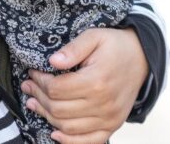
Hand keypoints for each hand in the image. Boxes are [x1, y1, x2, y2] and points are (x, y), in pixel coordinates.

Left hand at [20, 27, 147, 143]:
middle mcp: (104, 104)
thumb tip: (52, 61)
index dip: (39, 82)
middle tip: (28, 87)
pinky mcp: (113, 125)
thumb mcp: (93, 37)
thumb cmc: (115, 46)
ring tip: (34, 103)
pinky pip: (89, 141)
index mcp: (97, 81)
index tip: (32, 73)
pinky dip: (69, 140)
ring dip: (46, 117)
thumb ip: (73, 48)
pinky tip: (54, 133)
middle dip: (38, 97)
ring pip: (68, 126)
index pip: (57, 89)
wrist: (141, 58)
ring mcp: (110, 118)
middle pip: (59, 109)